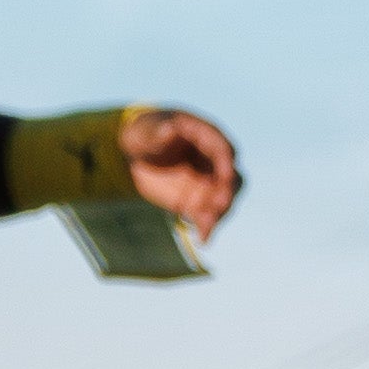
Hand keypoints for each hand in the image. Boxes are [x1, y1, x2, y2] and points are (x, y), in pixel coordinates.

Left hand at [122, 107, 239, 237]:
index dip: (227, 163)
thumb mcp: (146, 130)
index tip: (226, 176)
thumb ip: (159, 131)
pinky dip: (208, 228)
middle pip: (232, 179)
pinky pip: (208, 217)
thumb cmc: (145, 134)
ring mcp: (209, 184)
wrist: (137, 156)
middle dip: (228, 192)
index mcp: (207, 137)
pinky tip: (203, 239)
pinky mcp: (199, 202)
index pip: (223, 150)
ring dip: (218, 214)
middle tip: (220, 204)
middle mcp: (215, 163)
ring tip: (206, 227)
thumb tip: (170, 128)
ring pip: (223, 201)